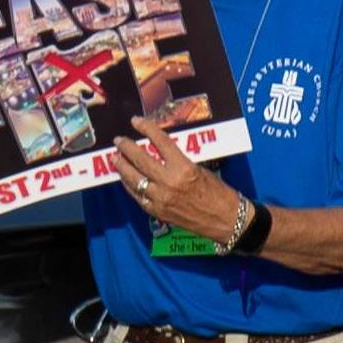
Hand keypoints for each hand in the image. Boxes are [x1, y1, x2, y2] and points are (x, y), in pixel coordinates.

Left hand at [112, 131, 243, 239]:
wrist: (226, 220)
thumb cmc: (219, 194)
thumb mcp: (201, 171)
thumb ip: (180, 162)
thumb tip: (162, 153)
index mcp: (184, 169)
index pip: (161, 143)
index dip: (146, 129)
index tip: (136, 121)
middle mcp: (169, 183)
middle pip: (141, 160)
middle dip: (126, 148)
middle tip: (119, 140)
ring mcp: (160, 199)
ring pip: (133, 179)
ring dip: (122, 166)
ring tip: (116, 158)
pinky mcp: (157, 211)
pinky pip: (137, 195)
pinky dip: (129, 185)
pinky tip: (125, 178)